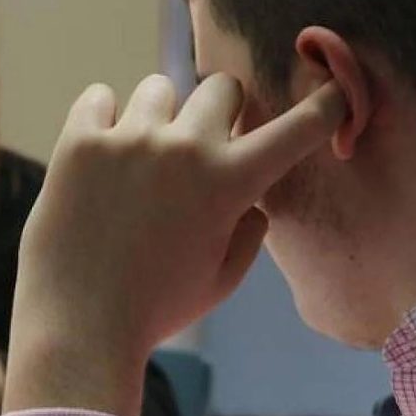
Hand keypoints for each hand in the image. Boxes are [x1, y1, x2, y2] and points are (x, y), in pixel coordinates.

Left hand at [5, 74, 345, 415]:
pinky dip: (102, 119)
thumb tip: (250, 196)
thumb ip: (248, 228)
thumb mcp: (222, 278)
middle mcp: (184, 149)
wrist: (80, 328)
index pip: (296, 129)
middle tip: (196, 148)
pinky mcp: (79, 142)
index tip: (336, 88)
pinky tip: (99, 155)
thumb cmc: (158, 310)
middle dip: (218, 114)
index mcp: (229, 184)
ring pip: (158, 89)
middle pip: (222, 88)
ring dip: (157, 118)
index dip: (324, 106)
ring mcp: (128, 140)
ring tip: (137, 161)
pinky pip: (98, 97)